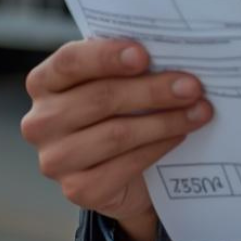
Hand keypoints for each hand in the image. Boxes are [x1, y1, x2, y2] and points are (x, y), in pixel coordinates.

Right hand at [21, 38, 212, 240]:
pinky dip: (157, 149)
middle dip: (154, 90)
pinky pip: (123, 167)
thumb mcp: (123, 80)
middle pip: (101, 98)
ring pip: (116, 134)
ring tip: (199, 111)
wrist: (129, 170)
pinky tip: (179, 137)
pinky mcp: (77, 189)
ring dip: (165, 121)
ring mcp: (55, 159)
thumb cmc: (126, 108)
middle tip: (194, 86)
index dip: (106, 57)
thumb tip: (175, 51)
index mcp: (46, 82)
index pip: (69, 62)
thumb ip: (134, 63)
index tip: (144, 55)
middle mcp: (41, 121)